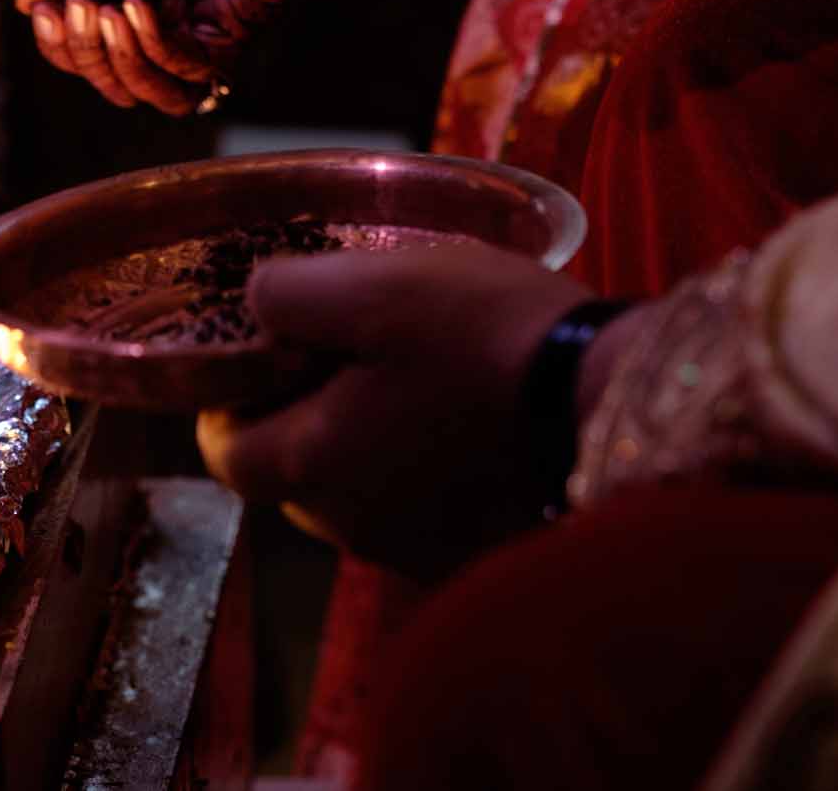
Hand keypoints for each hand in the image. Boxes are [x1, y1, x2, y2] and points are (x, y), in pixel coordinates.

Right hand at [14, 0, 329, 114]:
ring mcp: (210, 20)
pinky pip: (198, 68)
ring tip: (100, 14)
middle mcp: (172, 10)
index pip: (89, 45)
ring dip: (119, 68)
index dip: (59, 43)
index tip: (42, 9)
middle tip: (69, 8)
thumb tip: (27, 3)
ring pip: (160, 94)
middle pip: (117, 79)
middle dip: (82, 55)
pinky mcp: (246, 21)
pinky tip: (134, 8)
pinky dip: (158, 49)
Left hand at [196, 245, 600, 580]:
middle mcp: (355, 527)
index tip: (260, 355)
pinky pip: (421, 511)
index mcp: (314, 466)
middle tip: (340, 352)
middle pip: (292, 476)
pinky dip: (423, 468)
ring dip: (365, 442)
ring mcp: (420, 550)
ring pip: (358, 494)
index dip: (227, 402)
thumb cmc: (485, 336)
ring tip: (411, 376)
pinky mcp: (479, 553)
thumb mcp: (371, 284)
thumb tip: (257, 307)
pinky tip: (464, 416)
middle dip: (299, 417)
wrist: (612, 396)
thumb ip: (288, 295)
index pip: (225, 454)